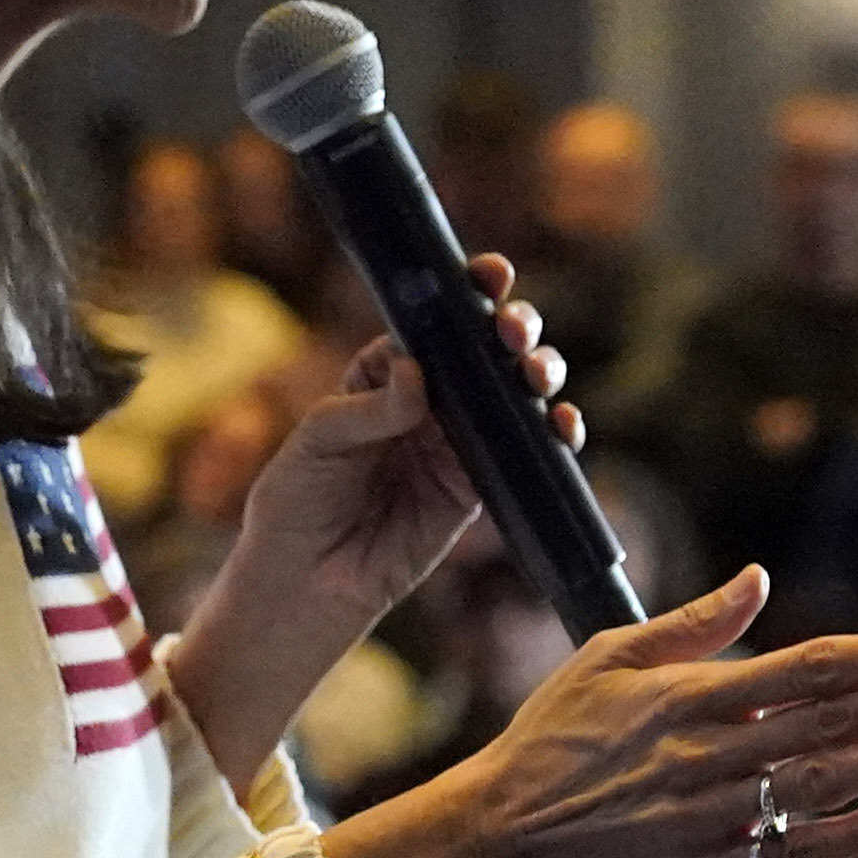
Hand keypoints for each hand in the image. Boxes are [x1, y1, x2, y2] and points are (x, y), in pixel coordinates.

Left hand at [218, 265, 561, 651]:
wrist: (303, 582)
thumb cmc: (296, 501)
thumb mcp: (317, 442)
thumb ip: (371, 409)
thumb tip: (418, 375)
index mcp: (385, 375)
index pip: (434, 324)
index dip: (467, 295)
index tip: (489, 276)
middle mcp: (428, 404)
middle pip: (485, 352)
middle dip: (512, 329)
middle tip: (514, 330)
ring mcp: (456, 446)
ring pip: (513, 397)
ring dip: (539, 374)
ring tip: (537, 373)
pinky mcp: (475, 491)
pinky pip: (524, 457)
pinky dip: (552, 438)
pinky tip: (561, 426)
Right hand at [401, 577, 857, 857]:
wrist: (500, 838)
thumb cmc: (549, 739)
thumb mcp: (606, 659)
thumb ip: (690, 625)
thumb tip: (758, 581)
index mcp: (687, 698)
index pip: (806, 670)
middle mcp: (707, 757)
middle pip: (832, 726)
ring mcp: (710, 817)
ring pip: (823, 784)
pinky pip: (793, 851)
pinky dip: (852, 834)